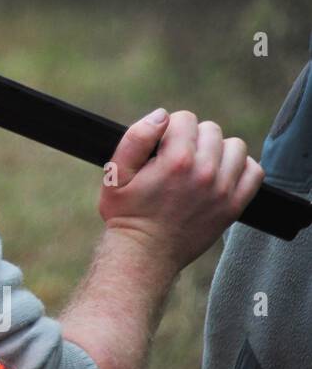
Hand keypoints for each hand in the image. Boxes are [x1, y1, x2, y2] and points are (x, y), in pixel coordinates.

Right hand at [99, 108, 263, 275]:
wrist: (145, 253)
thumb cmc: (126, 213)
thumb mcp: (114, 173)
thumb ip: (136, 138)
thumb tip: (161, 115)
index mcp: (176, 160)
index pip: (184, 118)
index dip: (169, 129)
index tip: (160, 148)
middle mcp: (205, 172)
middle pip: (211, 130)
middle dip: (192, 138)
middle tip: (176, 158)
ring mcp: (223, 190)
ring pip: (235, 147)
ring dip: (217, 150)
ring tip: (199, 165)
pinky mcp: (233, 206)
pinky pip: (254, 172)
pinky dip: (240, 167)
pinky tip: (220, 174)